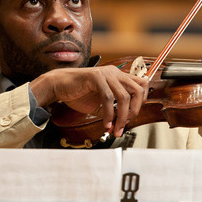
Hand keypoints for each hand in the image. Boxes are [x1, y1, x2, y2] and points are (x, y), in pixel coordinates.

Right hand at [30, 65, 149, 136]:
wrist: (59, 86)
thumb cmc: (78, 93)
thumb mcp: (101, 104)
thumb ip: (113, 110)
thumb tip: (122, 123)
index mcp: (118, 76)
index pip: (141, 85)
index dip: (141, 102)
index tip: (132, 116)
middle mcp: (114, 73)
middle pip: (138, 90)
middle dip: (134, 111)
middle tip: (125, 124)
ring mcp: (105, 74)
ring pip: (124, 96)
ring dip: (121, 116)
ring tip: (114, 128)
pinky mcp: (95, 77)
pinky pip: (108, 98)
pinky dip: (108, 113)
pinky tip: (105, 122)